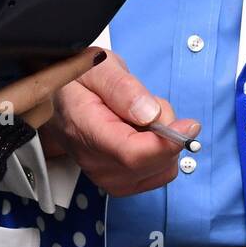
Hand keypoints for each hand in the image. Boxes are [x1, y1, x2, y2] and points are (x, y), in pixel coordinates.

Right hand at [0, 6, 102, 131]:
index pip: (39, 87)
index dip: (67, 70)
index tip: (91, 53)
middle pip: (41, 103)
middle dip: (50, 80)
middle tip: (46, 54)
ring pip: (29, 117)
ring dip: (31, 96)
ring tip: (18, 70)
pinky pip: (13, 131)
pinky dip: (12, 111)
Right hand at [37, 50, 197, 196]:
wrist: (55, 95)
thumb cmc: (76, 78)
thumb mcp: (97, 66)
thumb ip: (122, 88)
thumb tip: (150, 115)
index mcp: (85, 128)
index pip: (132, 154)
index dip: (167, 142)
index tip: (190, 124)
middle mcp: (92, 160)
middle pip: (151, 165)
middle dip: (166, 134)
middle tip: (150, 104)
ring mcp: (103, 175)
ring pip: (159, 171)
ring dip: (164, 144)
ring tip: (142, 116)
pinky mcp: (115, 180)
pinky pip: (155, 175)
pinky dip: (160, 155)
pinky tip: (144, 133)